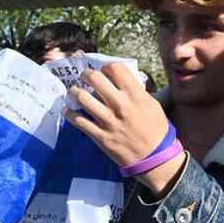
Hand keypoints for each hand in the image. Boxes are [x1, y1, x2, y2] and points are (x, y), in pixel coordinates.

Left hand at [63, 64, 186, 197]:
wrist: (154, 157)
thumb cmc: (155, 129)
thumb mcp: (151, 104)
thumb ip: (136, 90)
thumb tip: (120, 79)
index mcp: (135, 95)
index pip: (115, 68)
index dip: (106, 66)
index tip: (103, 69)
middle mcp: (120, 105)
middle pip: (95, 78)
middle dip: (86, 74)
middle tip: (85, 76)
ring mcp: (108, 121)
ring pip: (82, 97)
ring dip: (74, 91)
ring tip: (74, 91)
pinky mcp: (100, 136)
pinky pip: (78, 120)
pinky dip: (69, 113)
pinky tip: (67, 110)